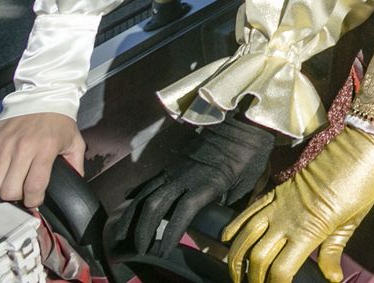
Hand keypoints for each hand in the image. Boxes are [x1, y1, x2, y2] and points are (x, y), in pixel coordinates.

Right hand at [0, 111, 84, 207]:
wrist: (43, 96)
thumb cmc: (59, 121)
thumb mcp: (74, 142)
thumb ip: (76, 165)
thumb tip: (75, 183)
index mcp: (45, 149)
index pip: (34, 186)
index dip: (34, 201)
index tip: (35, 200)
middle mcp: (23, 148)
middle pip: (9, 190)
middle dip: (16, 196)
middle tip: (22, 190)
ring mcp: (4, 145)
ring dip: (0, 188)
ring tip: (10, 181)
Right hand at [113, 117, 274, 256]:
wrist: (244, 122)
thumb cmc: (250, 154)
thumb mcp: (247, 182)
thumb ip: (229, 203)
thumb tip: (220, 221)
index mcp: (208, 182)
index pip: (183, 211)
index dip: (170, 232)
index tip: (162, 252)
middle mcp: (186, 176)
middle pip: (156, 204)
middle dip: (143, 229)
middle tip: (137, 250)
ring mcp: (176, 168)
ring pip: (147, 193)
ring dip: (133, 215)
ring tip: (123, 234)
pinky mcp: (173, 162)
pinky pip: (151, 180)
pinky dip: (138, 192)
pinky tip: (128, 202)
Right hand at [222, 125, 373, 282]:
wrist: (362, 139)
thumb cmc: (365, 179)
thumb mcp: (354, 218)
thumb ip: (335, 250)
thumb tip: (331, 278)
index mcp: (310, 229)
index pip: (281, 271)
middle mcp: (287, 217)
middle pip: (257, 257)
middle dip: (252, 278)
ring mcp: (278, 200)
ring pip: (244, 235)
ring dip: (236, 258)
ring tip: (236, 273)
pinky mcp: (277, 186)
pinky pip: (248, 209)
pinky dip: (234, 225)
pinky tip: (228, 239)